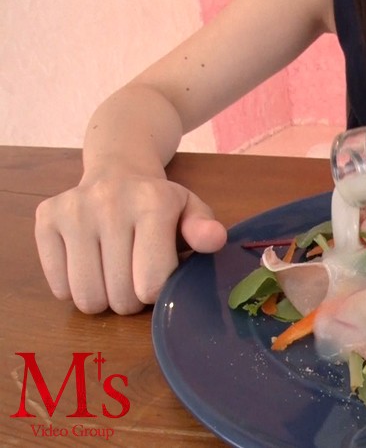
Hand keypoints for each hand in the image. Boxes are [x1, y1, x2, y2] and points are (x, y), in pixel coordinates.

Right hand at [35, 173, 226, 314]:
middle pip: (120, 296)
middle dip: (132, 299)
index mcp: (153, 202)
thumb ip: (204, 230)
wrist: (118, 170)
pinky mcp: (45, 219)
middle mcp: (109, 202)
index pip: (151, 284)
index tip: (160, 276)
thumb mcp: (191, 212)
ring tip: (114, 274)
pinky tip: (89, 264)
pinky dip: (75, 289)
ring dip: (104, 299)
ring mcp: (73, 210)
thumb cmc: (161, 204)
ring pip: (86, 297)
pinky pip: (58, 287)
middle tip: (136, 276)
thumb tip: (215, 239)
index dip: (158, 292)